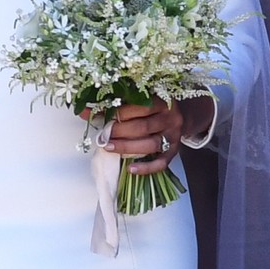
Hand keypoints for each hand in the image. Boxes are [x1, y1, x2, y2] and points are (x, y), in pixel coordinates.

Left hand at [81, 95, 214, 174]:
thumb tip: (85, 111)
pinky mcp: (175, 152)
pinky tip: (130, 169)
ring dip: (127, 147)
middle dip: (119, 132)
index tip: (101, 116)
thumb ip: (120, 104)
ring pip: (150, 145)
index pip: (140, 107)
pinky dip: (146, 168)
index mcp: (163, 101)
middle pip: (143, 127)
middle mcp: (171, 119)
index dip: (119, 113)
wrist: (183, 116)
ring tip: (109, 148)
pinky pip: (161, 163)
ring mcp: (174, 137)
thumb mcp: (144, 99)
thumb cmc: (156, 107)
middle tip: (102, 135)